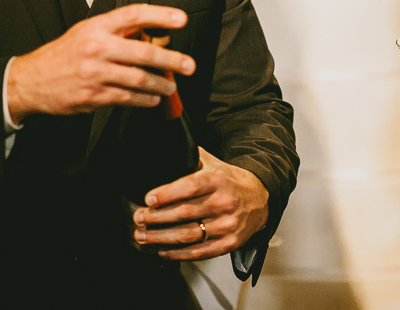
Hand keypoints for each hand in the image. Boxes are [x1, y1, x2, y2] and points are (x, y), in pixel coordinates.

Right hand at [7, 4, 196, 122]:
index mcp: (96, 26)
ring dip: (161, 84)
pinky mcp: (93, 95)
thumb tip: (152, 33)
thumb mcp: (86, 32)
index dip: (160, 15)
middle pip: (144, 51)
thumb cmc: (64, 54)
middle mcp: (97, 47)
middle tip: (189, 65)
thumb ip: (116, 31)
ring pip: (139, 79)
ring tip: (172, 86)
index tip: (181, 19)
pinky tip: (153, 99)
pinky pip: (127, 98)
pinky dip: (144, 99)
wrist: (31, 80)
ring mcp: (95, 73)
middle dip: (172, 60)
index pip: (134, 15)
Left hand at [131, 147, 269, 259]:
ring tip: (143, 236)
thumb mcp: (214, 164)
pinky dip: (178, 253)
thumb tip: (165, 147)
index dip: (166, 194)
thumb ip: (191, 158)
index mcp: (218, 180)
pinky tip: (163, 250)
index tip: (148, 199)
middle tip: (139, 218)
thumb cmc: (229, 181)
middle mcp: (224, 202)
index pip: (190, 186)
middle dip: (156, 217)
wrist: (260, 198)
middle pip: (184, 213)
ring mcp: (228, 225)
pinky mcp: (229, 243)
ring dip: (161, 237)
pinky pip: (199, 252)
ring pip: (188, 235)